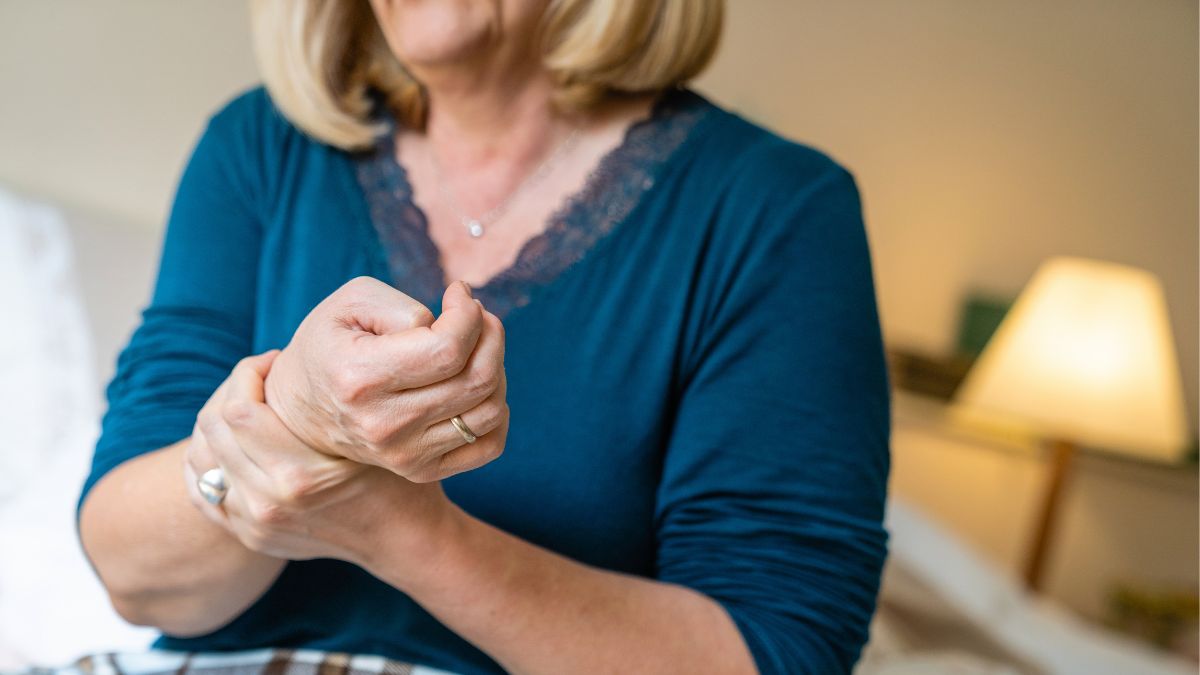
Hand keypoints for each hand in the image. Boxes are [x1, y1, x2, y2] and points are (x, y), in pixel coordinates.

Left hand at [183, 351, 449, 564]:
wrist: (402, 538)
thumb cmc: (396, 475)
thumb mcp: (368, 435)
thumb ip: (323, 406)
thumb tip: (284, 363)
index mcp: (300, 476)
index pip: (238, 409)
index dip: (250, 373)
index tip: (276, 363)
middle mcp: (269, 502)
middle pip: (213, 427)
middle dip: (234, 389)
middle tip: (262, 379)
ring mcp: (254, 523)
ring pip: (201, 454)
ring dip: (219, 421)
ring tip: (249, 407)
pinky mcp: (249, 534)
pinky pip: (202, 489)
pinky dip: (208, 461)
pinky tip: (231, 442)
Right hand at [264, 277, 508, 482]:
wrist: (304, 409)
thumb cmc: (334, 343)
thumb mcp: (352, 302)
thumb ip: (402, 305)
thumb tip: (447, 326)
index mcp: (360, 377)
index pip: (447, 349)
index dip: (468, 314)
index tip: (458, 294)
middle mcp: (383, 424)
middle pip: (476, 379)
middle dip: (490, 335)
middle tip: (478, 317)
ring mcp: (404, 454)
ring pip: (490, 411)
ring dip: (496, 369)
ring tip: (475, 349)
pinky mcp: (420, 470)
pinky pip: (489, 445)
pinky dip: (497, 411)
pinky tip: (475, 388)